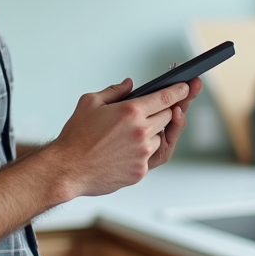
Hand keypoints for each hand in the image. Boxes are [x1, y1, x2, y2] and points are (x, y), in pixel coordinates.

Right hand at [47, 78, 197, 197]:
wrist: (67, 169)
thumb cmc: (76, 135)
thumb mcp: (90, 102)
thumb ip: (115, 91)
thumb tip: (130, 84)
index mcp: (131, 111)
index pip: (166, 97)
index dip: (179, 90)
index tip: (186, 87)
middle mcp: (141, 132)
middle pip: (168, 116)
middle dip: (163, 111)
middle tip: (152, 110)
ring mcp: (143, 153)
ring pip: (161, 137)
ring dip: (152, 132)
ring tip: (129, 134)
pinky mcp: (141, 171)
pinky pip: (151, 156)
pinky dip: (143, 151)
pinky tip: (124, 150)